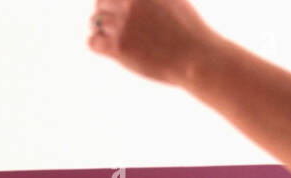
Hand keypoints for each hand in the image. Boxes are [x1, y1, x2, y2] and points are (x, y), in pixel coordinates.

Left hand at [88, 0, 217, 87]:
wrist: (197, 58)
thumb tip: (147, 3)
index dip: (114, 1)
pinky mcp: (118, 47)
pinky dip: (98, 45)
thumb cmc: (191, 32)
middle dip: (108, 14)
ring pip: (95, 22)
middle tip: (121, 28)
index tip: (121, 12)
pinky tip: (112, 50)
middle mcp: (128, 4)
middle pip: (101, 3)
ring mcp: (121, 24)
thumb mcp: (175, 0)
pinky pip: (93, 42)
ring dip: (104, 30)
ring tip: (121, 41)